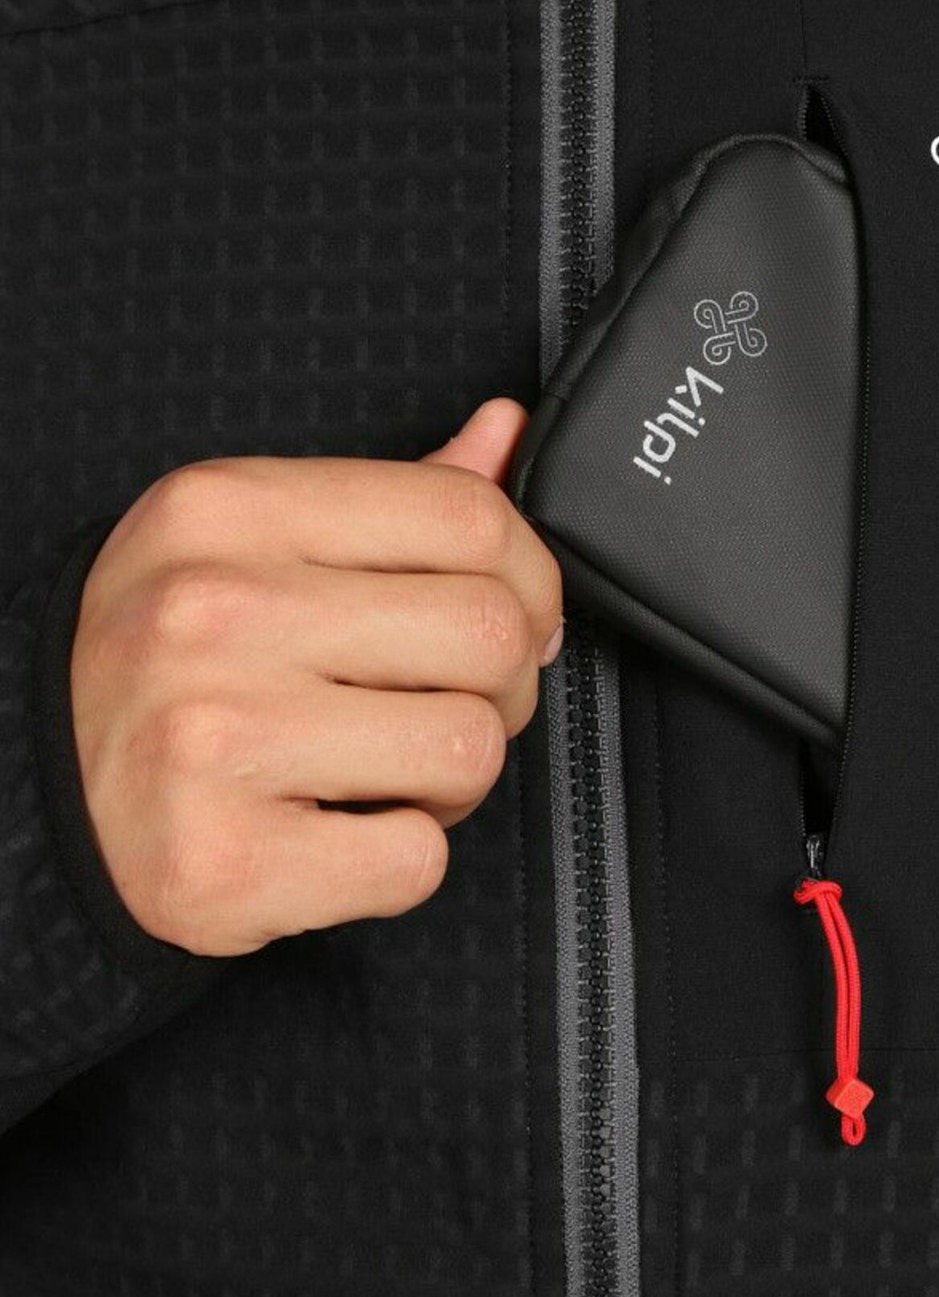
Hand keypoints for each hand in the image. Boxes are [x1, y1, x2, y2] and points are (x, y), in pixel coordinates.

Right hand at [71, 399, 561, 955]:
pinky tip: (335, 833)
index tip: (517, 615)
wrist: (34, 792)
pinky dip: (398, 862)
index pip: (471, 517)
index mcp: (231, 511)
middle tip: (441, 704)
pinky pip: (415, 861)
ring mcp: (211, 737)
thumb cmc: (169, 662)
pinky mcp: (221, 860)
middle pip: (488, 634)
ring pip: (467, 748)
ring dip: (451, 780)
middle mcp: (214, 611)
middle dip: (500, 686)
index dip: (531, 577)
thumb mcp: (254, 543)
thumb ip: (393, 497)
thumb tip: (502, 433)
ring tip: (380, 772)